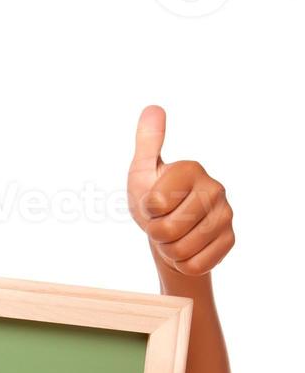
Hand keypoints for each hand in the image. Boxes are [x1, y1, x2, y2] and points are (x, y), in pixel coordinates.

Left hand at [127, 105, 234, 276]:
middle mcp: (215, 189)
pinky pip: (195, 264)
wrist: (169, 231)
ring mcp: (226, 215)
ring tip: (172, 234)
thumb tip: (153, 108)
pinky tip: (186, 247)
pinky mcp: (230, 241)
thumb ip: (147, 142)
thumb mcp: (142, 171)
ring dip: (167, 248)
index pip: (155, 203)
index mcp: (191, 169)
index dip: (146, 209)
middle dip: (154, 231)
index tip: (151, 203)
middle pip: (166, 229)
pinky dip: (182, 262)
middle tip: (160, 222)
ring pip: (180, 249)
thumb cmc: (152, 197)